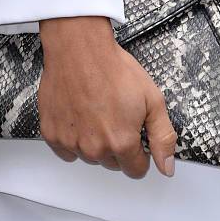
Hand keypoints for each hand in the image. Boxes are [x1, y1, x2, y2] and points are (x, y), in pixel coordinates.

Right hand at [37, 16, 176, 178]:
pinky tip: (81, 116)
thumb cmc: (113, 69)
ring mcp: (71, 142)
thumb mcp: (152, 100)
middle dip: (119, 146)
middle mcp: (95, 148)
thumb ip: (162, 137)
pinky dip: (74, 137)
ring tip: (99, 111)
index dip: (141, 153)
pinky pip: (67, 150)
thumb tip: (167, 166)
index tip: (137, 137)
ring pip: (90, 157)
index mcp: (121, 142)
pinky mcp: (52, 134)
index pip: (136, 170)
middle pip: (113, 164)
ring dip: (96, 142)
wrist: (80, 50)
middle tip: (117, 116)